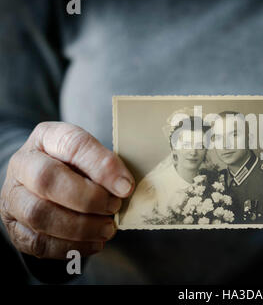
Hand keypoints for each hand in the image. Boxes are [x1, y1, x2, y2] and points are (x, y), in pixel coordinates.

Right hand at [0, 122, 133, 258]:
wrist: (47, 186)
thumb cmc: (77, 168)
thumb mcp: (92, 156)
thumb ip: (106, 167)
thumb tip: (124, 187)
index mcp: (46, 138)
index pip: (72, 144)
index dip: (101, 166)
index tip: (125, 186)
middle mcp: (23, 164)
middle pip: (47, 179)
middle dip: (88, 198)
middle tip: (114, 206)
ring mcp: (13, 197)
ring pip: (40, 215)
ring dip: (81, 226)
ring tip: (107, 228)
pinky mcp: (14, 227)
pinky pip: (38, 242)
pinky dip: (71, 247)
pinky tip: (94, 242)